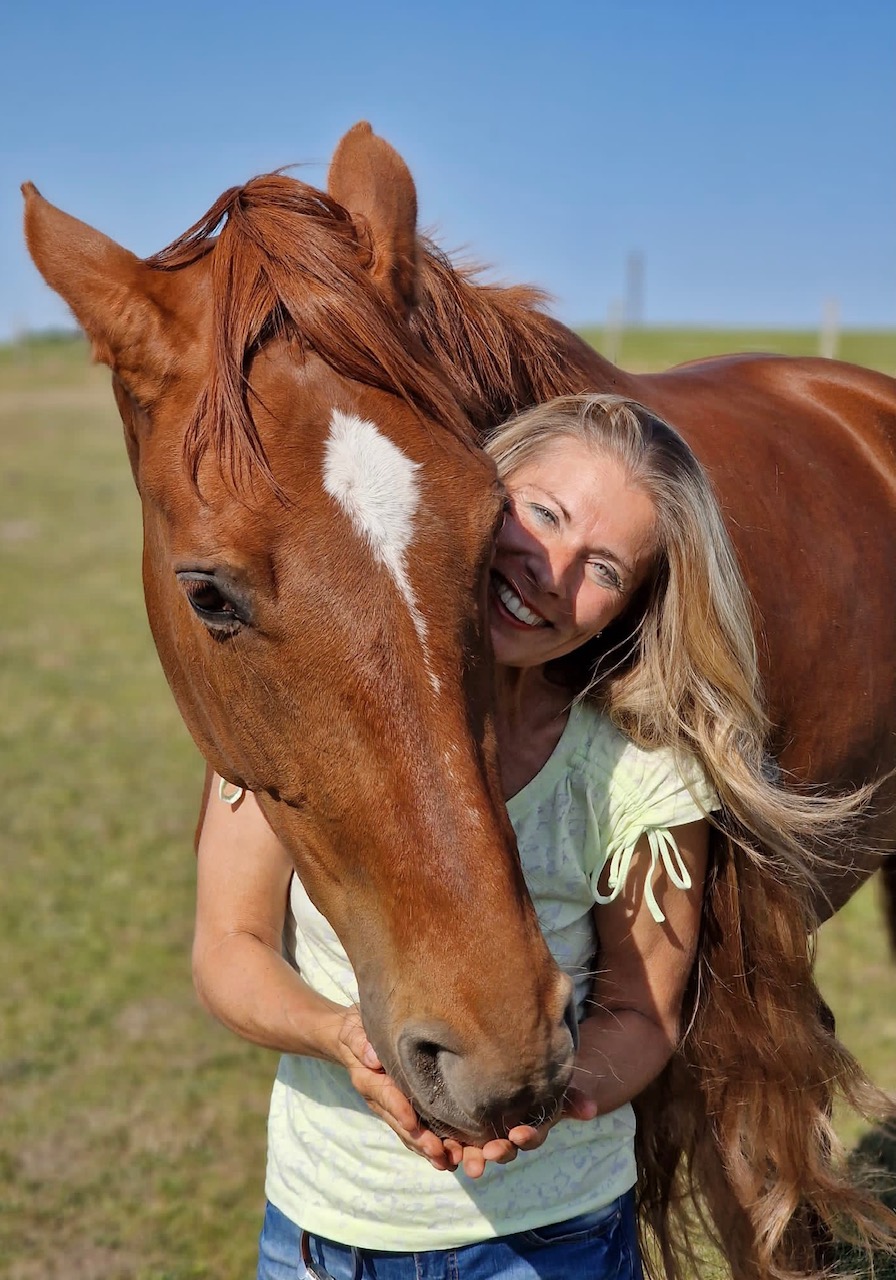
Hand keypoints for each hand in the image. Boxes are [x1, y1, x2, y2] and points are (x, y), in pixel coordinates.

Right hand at [334, 1007, 453, 1170]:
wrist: (353, 1041)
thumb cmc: (357, 1032)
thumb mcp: (355, 1032)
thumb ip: (362, 1043)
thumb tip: (373, 1057)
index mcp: (369, 1080)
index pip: (385, 1095)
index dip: (399, 1108)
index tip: (413, 1122)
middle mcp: (381, 1100)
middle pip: (400, 1123)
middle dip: (419, 1139)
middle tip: (439, 1152)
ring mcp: (392, 1108)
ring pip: (410, 1133)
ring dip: (428, 1149)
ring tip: (449, 1161)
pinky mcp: (403, 1110)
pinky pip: (415, 1132)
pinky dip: (430, 1146)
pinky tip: (449, 1158)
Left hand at [443, 1086, 598, 1178]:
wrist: (510, 1074)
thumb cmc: (536, 1083)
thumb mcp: (553, 1088)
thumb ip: (570, 1098)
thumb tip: (591, 1110)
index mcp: (527, 1129)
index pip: (530, 1137)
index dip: (527, 1137)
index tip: (519, 1133)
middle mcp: (505, 1137)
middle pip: (502, 1149)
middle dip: (497, 1152)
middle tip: (490, 1152)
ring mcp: (481, 1136)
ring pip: (476, 1151)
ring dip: (470, 1157)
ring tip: (462, 1160)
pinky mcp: (459, 1130)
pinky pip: (451, 1142)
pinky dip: (445, 1147)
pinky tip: (437, 1148)